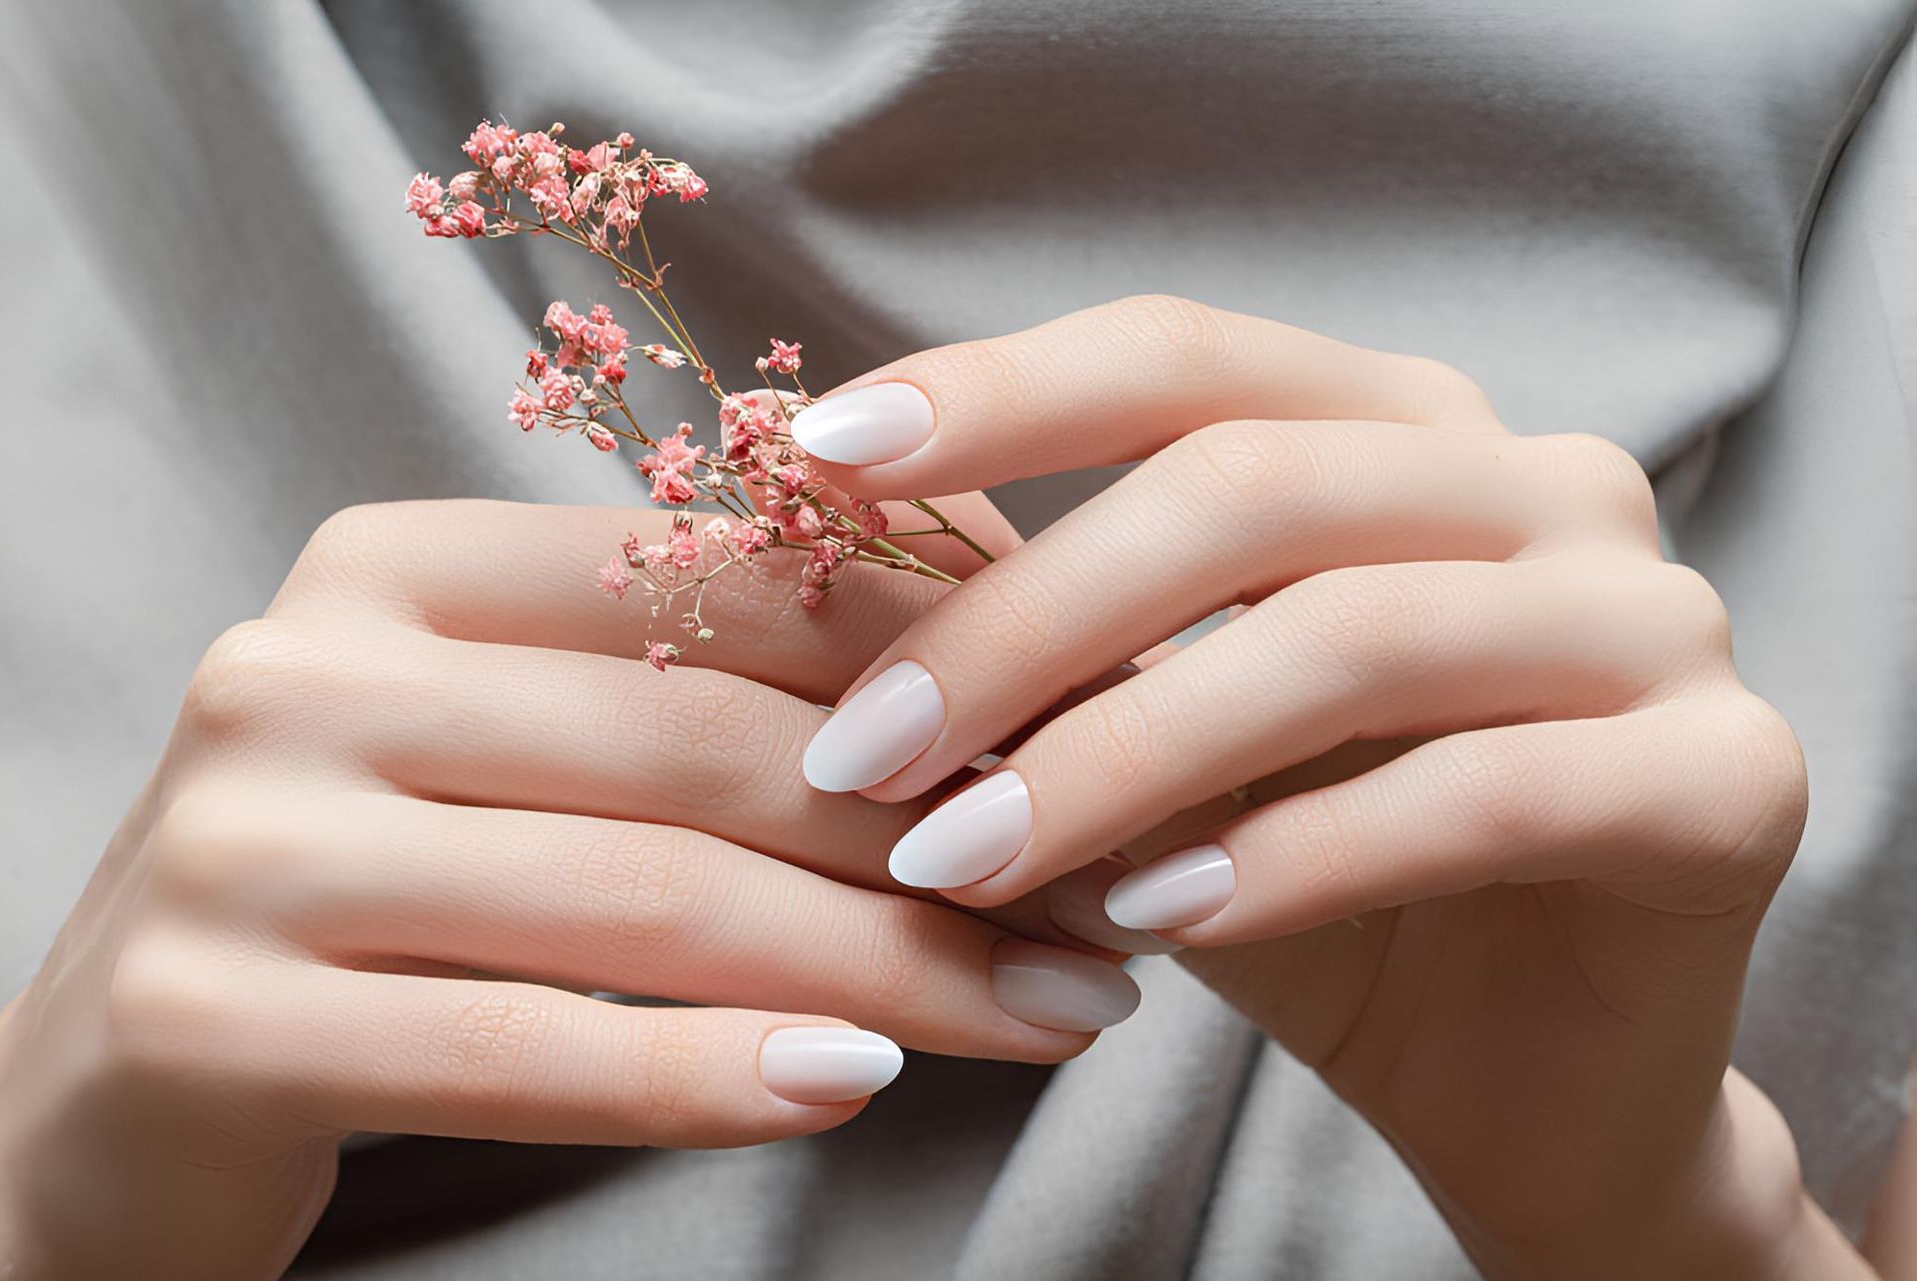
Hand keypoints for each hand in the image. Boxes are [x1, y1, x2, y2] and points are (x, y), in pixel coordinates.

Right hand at [0, 500, 1136, 1280]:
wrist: (105, 1091)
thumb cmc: (372, 905)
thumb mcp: (511, 758)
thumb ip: (688, 696)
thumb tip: (993, 679)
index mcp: (392, 568)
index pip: (717, 587)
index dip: (939, 663)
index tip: (1111, 738)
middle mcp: (303, 671)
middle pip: (701, 749)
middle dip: (949, 838)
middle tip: (1121, 905)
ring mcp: (241, 842)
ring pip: (644, 899)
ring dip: (891, 969)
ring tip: (1056, 1011)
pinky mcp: (205, 1019)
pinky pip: (528, 1051)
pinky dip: (712, 1074)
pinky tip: (857, 1086)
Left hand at [790, 297, 1859, 1277]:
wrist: (1520, 1077)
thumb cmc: (1315, 886)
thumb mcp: (1162, 744)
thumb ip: (1059, 651)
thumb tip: (843, 572)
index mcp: (1408, 430)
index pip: (1188, 359)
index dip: (1001, 392)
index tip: (820, 458)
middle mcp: (1548, 485)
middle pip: (1251, 486)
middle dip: (1026, 626)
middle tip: (864, 758)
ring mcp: (1657, 619)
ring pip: (1349, 639)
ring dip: (1122, 756)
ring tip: (966, 859)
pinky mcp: (1728, 778)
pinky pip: (1482, 792)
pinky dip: (1290, 858)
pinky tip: (1152, 923)